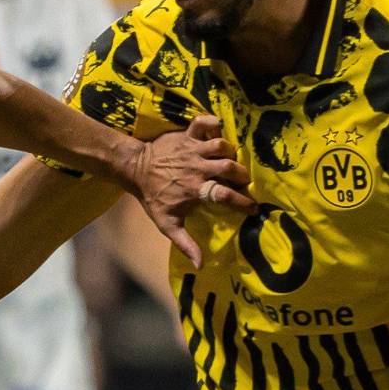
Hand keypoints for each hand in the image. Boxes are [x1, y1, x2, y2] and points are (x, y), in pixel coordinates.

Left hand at [133, 115, 254, 266]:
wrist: (134, 169)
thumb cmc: (153, 198)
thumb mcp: (167, 224)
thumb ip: (185, 244)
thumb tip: (200, 266)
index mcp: (195, 190)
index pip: (225, 196)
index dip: (242, 202)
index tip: (253, 208)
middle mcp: (196, 168)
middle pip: (229, 167)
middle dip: (241, 174)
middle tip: (243, 180)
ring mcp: (192, 149)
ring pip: (221, 145)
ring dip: (229, 152)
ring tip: (229, 160)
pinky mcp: (187, 135)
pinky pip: (204, 123)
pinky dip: (212, 123)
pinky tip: (216, 131)